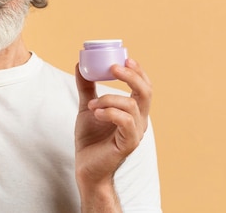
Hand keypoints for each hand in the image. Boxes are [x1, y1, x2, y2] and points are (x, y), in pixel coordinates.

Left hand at [74, 59, 151, 189]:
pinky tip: (96, 113)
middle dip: (131, 76)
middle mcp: (139, 120)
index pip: (144, 86)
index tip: (126, 58)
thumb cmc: (91, 138)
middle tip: (113, 68)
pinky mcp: (128, 144)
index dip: (138, 71)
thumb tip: (80, 64)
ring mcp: (135, 132)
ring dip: (108, 98)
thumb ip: (86, 86)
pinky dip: (109, 112)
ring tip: (92, 105)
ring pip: (131, 104)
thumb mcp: (87, 106)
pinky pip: (124, 121)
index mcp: (133, 110)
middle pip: (146, 92)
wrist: (86, 166)